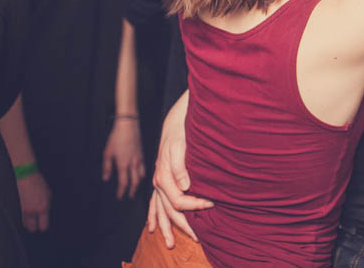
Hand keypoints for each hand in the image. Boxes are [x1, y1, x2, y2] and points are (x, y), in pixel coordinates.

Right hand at [17, 171, 50, 231]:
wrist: (25, 176)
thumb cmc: (39, 184)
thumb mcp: (48, 194)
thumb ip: (47, 206)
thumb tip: (46, 215)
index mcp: (43, 207)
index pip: (43, 225)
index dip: (43, 227)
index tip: (43, 226)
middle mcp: (32, 211)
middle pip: (32, 228)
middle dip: (35, 227)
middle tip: (36, 224)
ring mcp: (23, 210)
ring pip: (25, 225)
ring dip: (28, 224)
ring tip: (31, 221)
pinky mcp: (16, 208)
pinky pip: (20, 218)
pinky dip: (22, 219)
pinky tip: (25, 217)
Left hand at [103, 117, 145, 198]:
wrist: (129, 125)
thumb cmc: (117, 138)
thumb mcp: (107, 153)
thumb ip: (107, 167)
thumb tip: (106, 178)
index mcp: (123, 164)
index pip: (124, 182)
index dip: (122, 191)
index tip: (120, 197)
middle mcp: (133, 163)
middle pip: (135, 182)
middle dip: (132, 191)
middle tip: (130, 197)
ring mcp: (139, 159)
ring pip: (141, 175)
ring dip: (138, 184)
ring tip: (135, 188)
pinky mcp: (142, 154)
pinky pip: (144, 167)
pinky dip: (143, 174)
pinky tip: (141, 175)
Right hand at [147, 96, 211, 246]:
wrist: (175, 120)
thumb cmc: (181, 131)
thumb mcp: (181, 146)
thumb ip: (181, 167)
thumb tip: (186, 186)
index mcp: (165, 175)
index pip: (179, 200)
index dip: (195, 206)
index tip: (211, 205)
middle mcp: (159, 181)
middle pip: (169, 210)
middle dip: (183, 225)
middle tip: (199, 237)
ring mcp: (158, 181)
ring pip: (160, 210)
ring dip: (167, 227)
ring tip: (172, 243)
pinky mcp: (161, 179)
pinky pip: (154, 203)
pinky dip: (153, 216)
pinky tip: (151, 227)